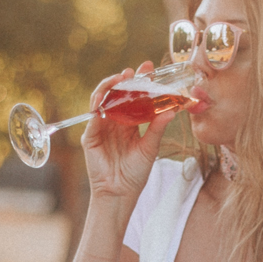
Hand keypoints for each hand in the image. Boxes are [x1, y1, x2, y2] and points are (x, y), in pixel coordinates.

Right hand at [81, 63, 175, 202]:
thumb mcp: (150, 148)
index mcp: (129, 123)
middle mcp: (114, 122)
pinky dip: (98, 104)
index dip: (140, 82)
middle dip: (125, 80)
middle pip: (117, 94)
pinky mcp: (90, 135)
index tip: (149, 69)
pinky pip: (93, 116)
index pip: (134, 97)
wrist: (120, 192)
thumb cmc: (136, 173)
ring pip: (103, 100)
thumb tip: (172, 111)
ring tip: (121, 79)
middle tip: (136, 71)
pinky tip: (105, 98)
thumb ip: (157, 129)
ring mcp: (101, 127)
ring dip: (110, 87)